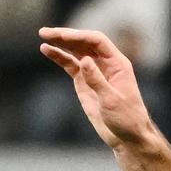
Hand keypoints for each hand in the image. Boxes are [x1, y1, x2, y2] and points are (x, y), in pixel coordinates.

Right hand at [39, 27, 157, 150]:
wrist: (128, 137)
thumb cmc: (127, 119)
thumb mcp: (112, 101)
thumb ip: (97, 80)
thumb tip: (84, 60)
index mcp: (117, 64)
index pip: (97, 42)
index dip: (79, 36)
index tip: (62, 37)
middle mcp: (106, 63)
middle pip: (84, 42)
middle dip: (65, 36)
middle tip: (45, 32)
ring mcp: (94, 71)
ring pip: (76, 51)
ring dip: (60, 43)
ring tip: (43, 36)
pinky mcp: (85, 82)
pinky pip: (70, 65)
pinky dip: (59, 57)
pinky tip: (47, 50)